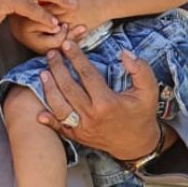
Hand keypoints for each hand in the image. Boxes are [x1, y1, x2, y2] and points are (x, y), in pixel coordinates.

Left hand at [36, 40, 161, 160]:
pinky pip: (60, 128)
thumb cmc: (142, 113)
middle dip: (57, 68)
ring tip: (43, 72)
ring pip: (59, 107)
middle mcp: (91, 116)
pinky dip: (48, 121)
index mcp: (107, 103)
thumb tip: (124, 54)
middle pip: (68, 88)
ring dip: (48, 90)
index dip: (76, 58)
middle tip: (51, 53)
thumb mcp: (148, 90)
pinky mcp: (78, 136)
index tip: (67, 44)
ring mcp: (82, 128)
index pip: (87, 75)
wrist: (136, 143)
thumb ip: (140, 69)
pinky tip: (38, 112)